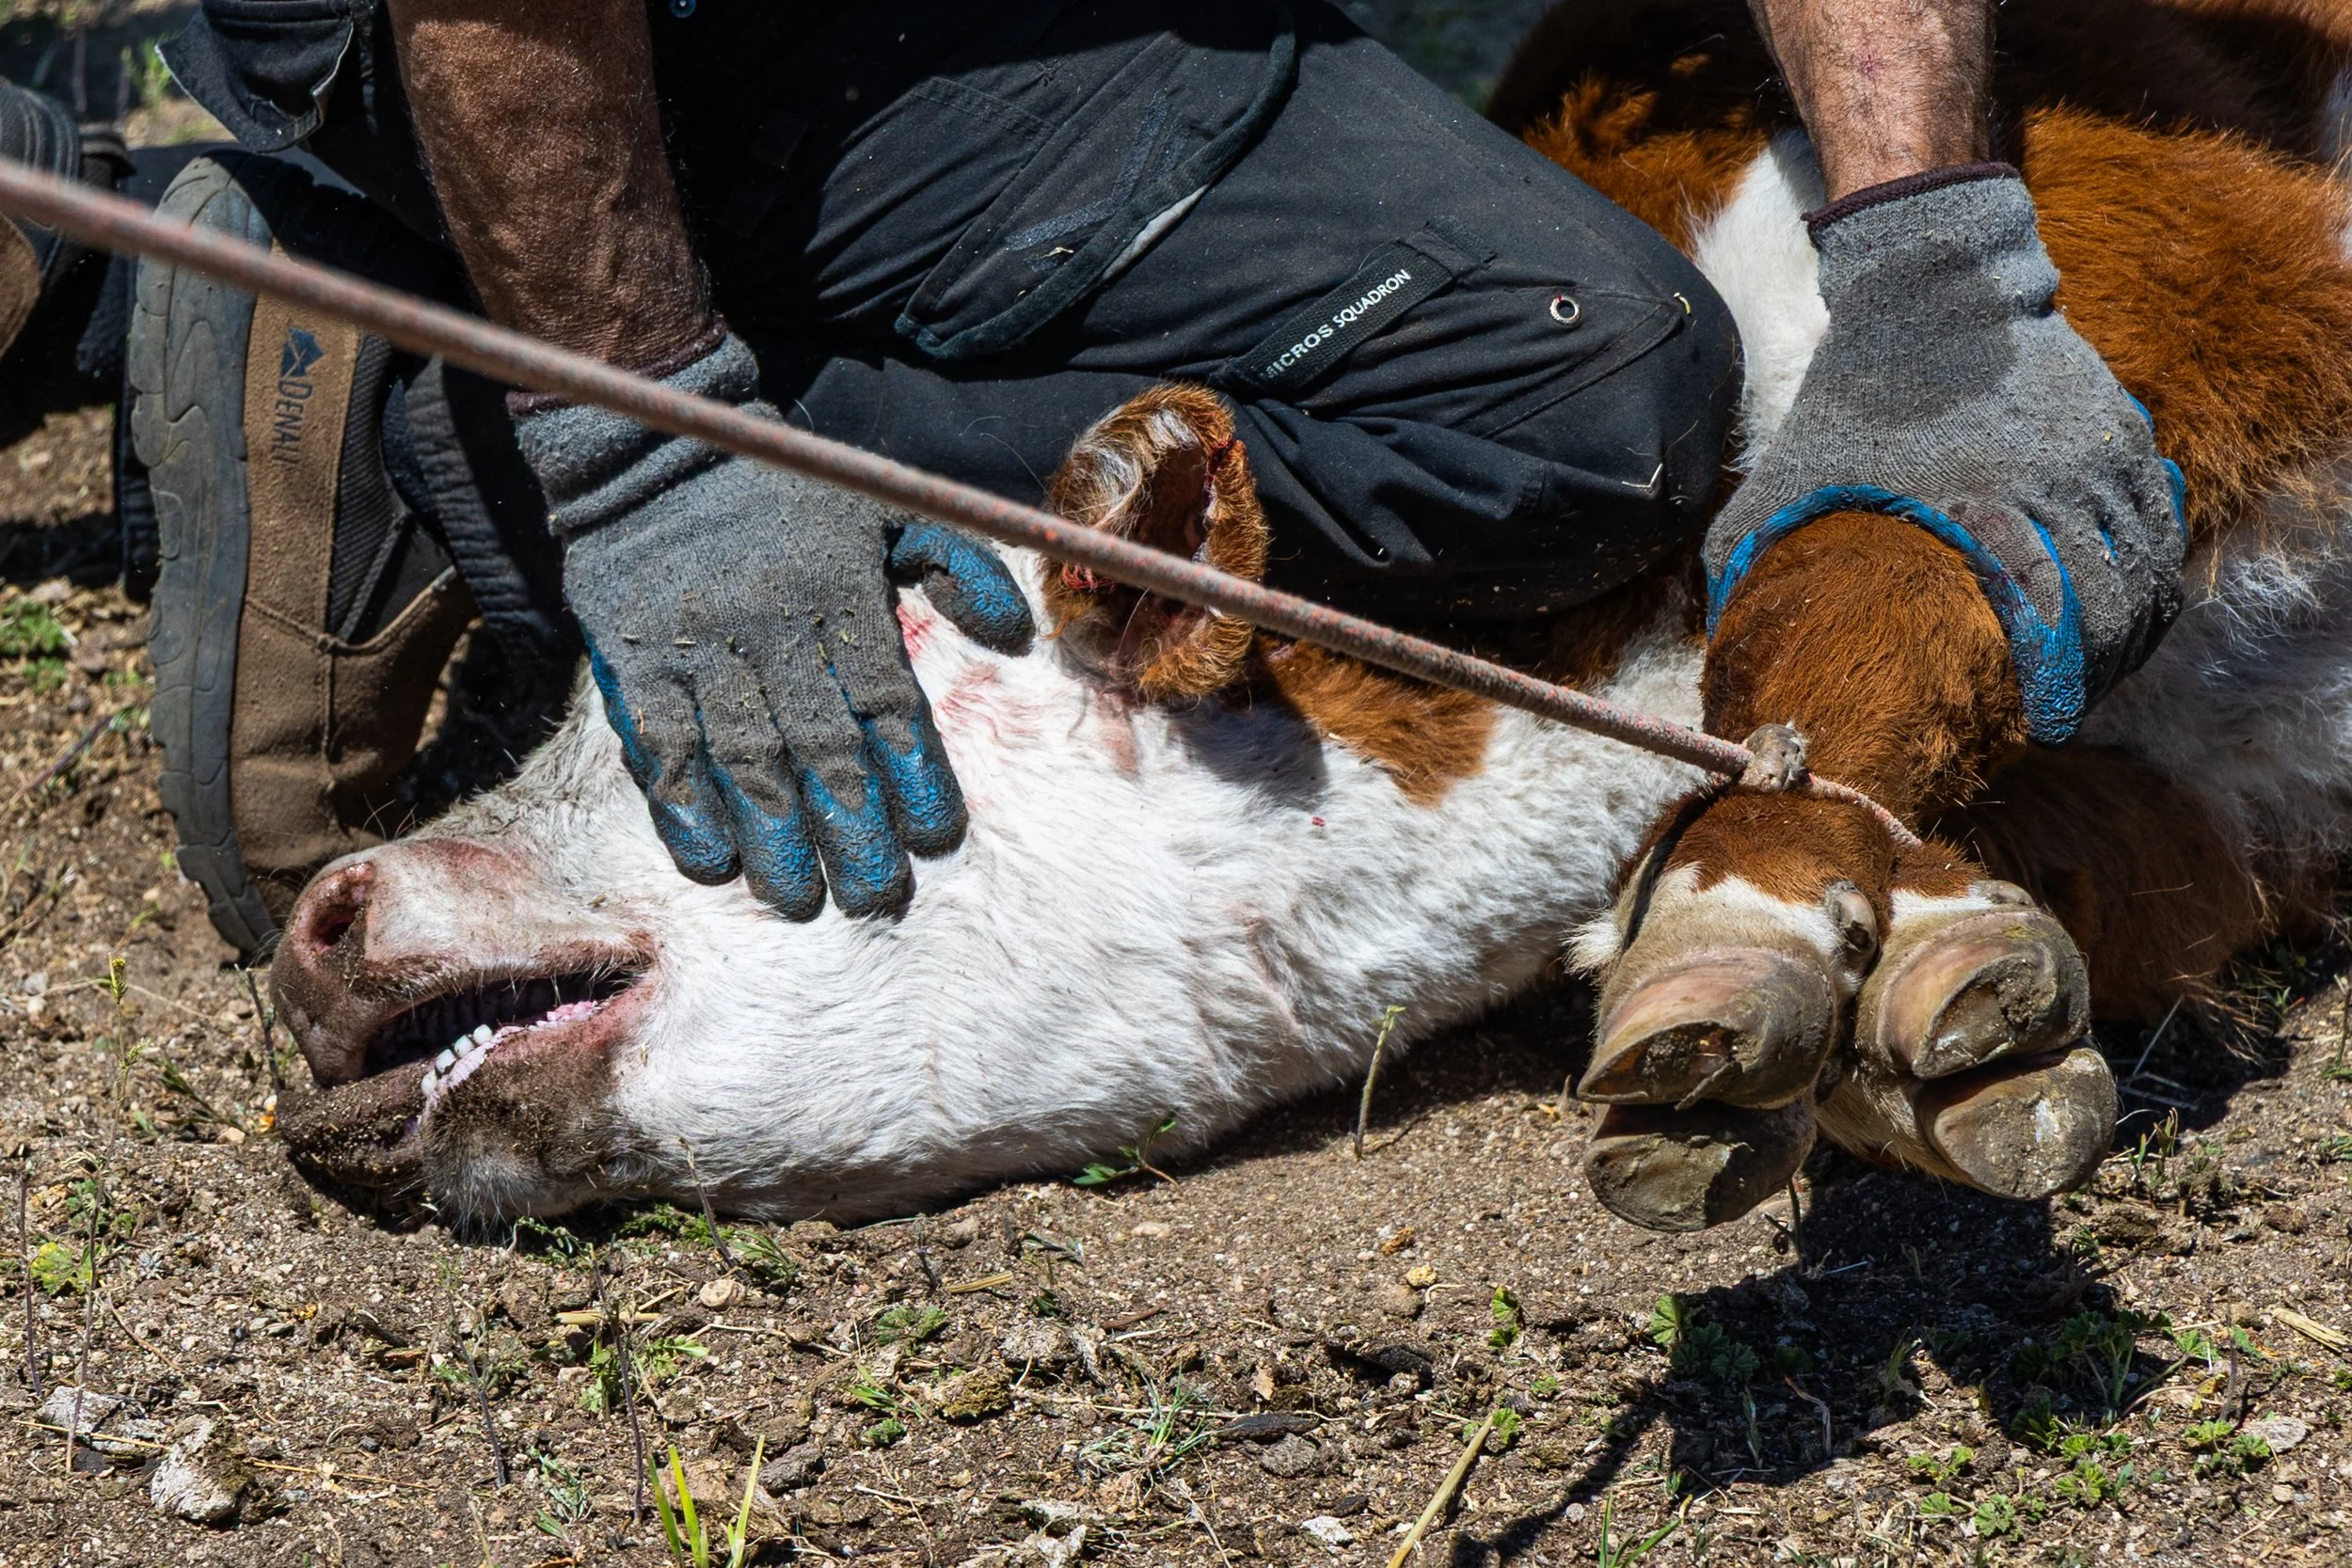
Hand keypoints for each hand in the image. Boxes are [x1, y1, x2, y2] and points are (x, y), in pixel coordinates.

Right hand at [515, 332, 1033, 916]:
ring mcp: (696, 648)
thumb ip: (954, 567)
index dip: (915, 772)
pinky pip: (662, 748)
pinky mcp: (632, 662)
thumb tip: (1013, 634)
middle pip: (820, 745)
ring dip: (774, 836)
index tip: (938, 835)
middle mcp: (770, 627)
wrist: (654, 450)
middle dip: (853, 826)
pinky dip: (686, 809)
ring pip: (743, 759)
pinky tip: (714, 861)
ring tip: (802, 897)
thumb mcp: (883, 510)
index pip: (886, 699)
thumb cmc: (786, 495)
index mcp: (837, 592)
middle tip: (877, 894)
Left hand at [1704, 167, 2185, 741]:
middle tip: (2067, 706)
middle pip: (2113, 613)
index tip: (2039, 720)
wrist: (1933, 289)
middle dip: (2094, 671)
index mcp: (1982, 519)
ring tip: (2097, 667)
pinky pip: (2161, 522)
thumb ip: (1750, 556)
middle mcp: (2058, 492)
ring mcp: (2102, 460)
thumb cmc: (1852, 398)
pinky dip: (2152, 569)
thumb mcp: (1790, 479)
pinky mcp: (2124, 435)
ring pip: (2150, 571)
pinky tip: (2125, 602)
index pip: (2051, 633)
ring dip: (2131, 628)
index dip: (2053, 688)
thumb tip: (1715, 633)